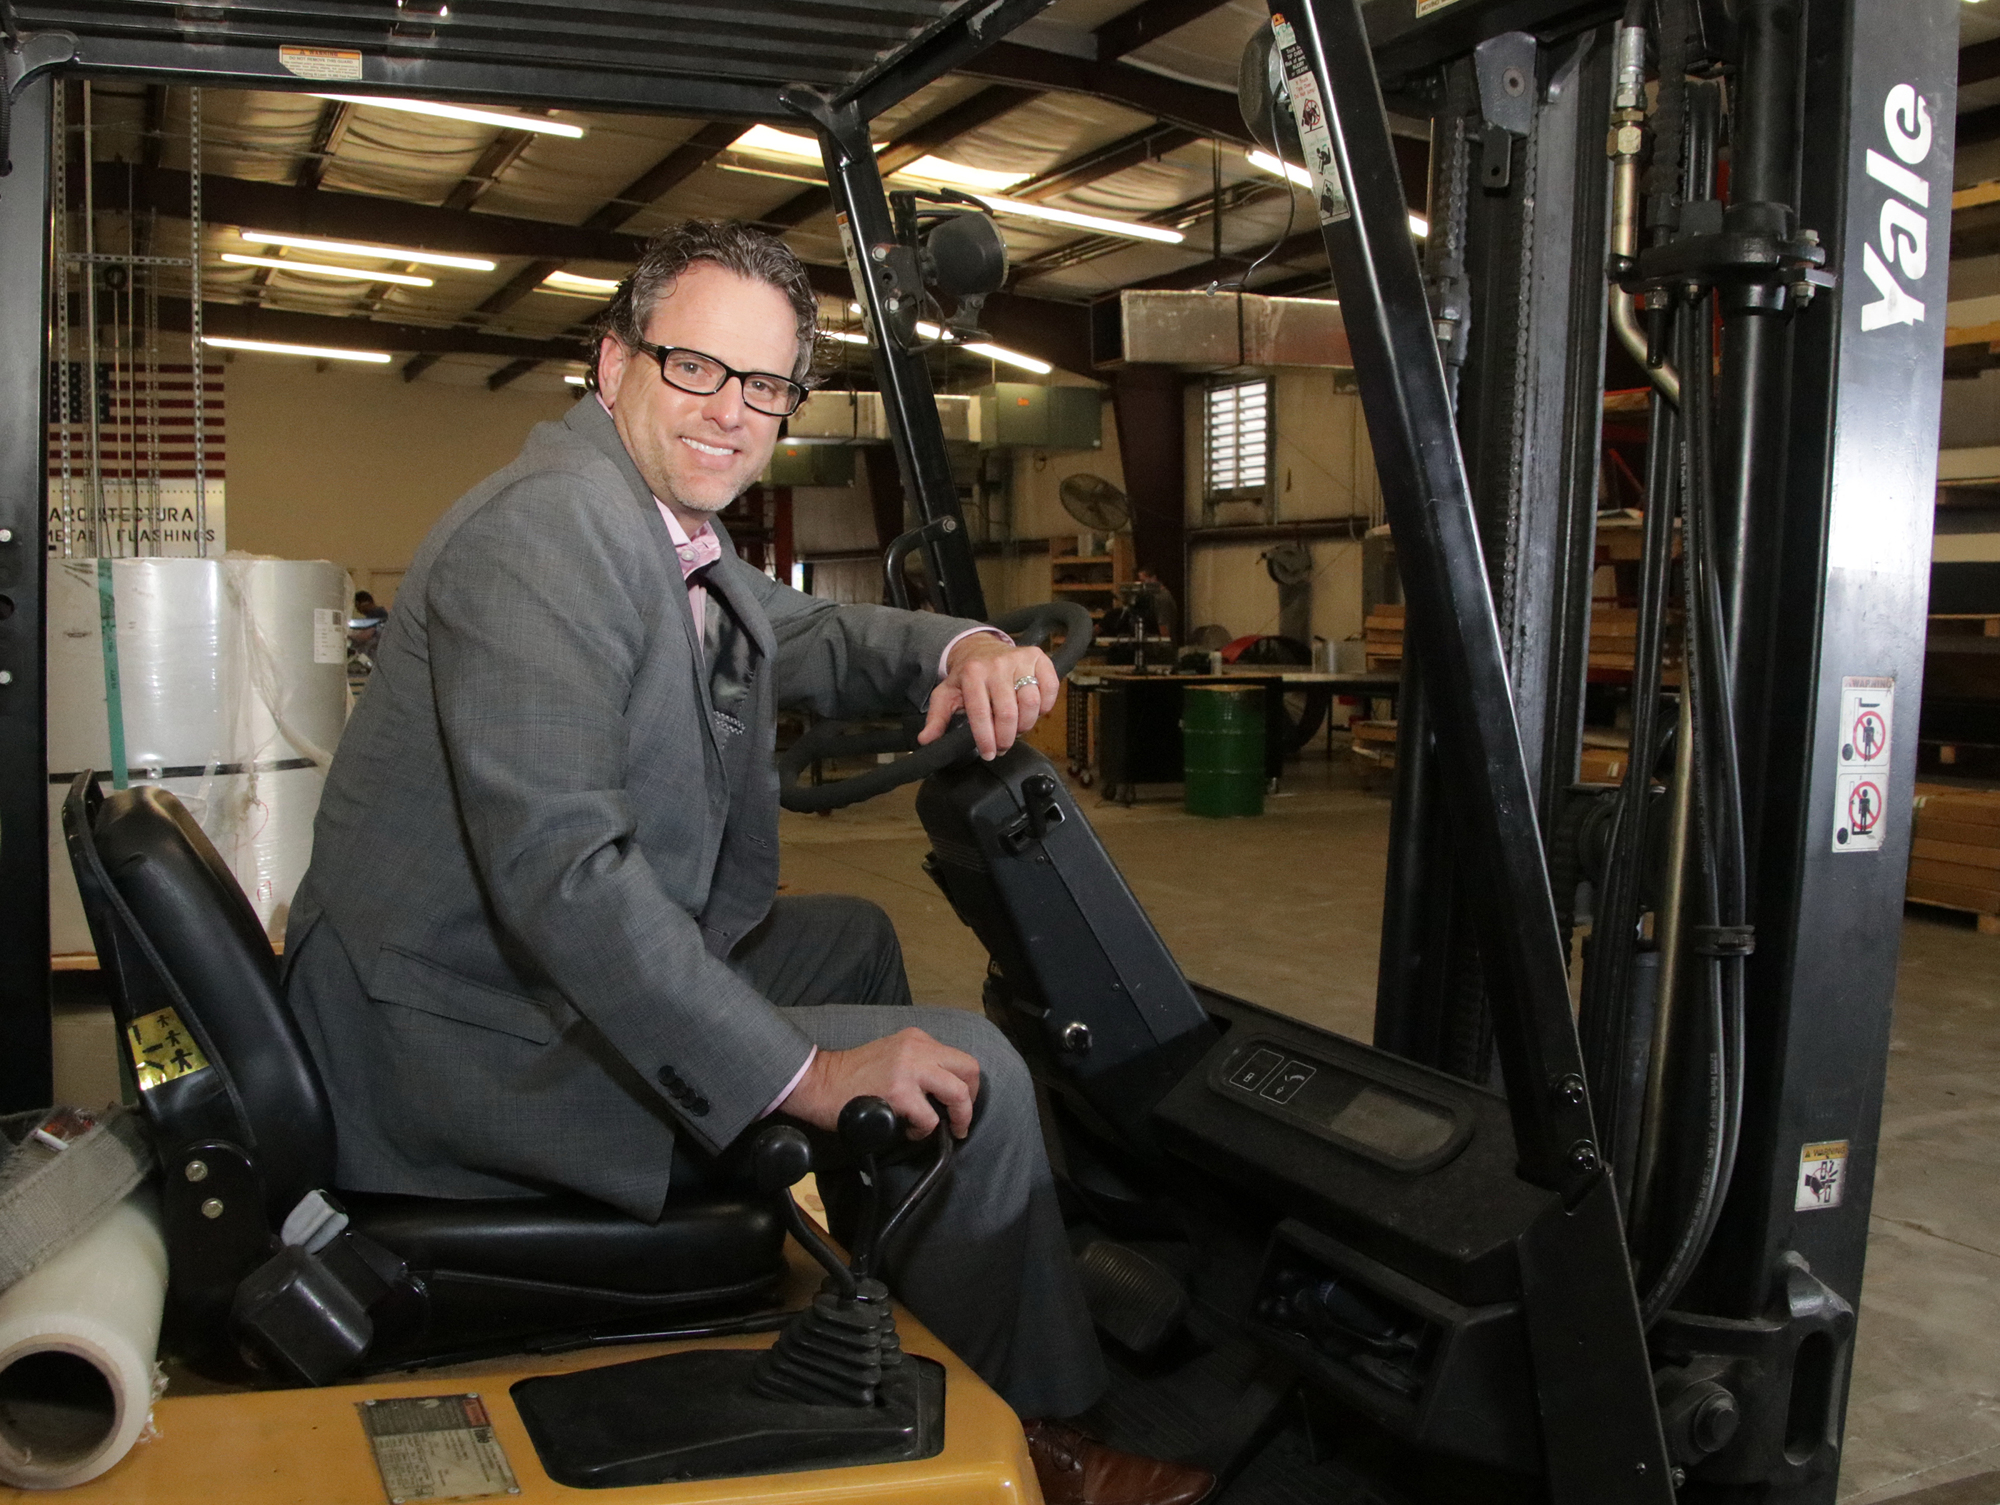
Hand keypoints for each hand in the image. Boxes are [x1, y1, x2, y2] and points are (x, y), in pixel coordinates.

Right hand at [778, 1028, 979, 1139]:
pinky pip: (929, 1117)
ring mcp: (908, 1069)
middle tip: (961, 1119)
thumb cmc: (852, 1076)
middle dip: (971, 1099)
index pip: (960, 1057)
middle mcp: (917, 1048)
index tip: (960, 1102)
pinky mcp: (898, 1092)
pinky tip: (912, 1132)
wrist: (818, 1082)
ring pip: (958, 1092)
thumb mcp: (892, 1056)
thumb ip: (918, 1064)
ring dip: (960, 1116)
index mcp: (917, 1039)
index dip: (968, 1083)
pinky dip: (925, 1130)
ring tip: (951, 1130)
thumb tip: (943, 1091)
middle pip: (969, 1069)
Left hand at [919, 634, 1059, 759]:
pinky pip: (1050, 687)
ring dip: (1026, 724)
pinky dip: (1046, 706)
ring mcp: (1020, 659)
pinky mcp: (1038, 657)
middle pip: (1008, 712)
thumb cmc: (966, 676)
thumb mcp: (946, 695)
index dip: (985, 738)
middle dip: (1007, 737)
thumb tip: (926, 740)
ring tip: (1017, 729)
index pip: (980, 712)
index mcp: (972, 673)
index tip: (989, 753)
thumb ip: (937, 719)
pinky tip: (1034, 711)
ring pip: (1031, 702)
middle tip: (1003, 745)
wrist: (981, 648)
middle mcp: (996, 665)